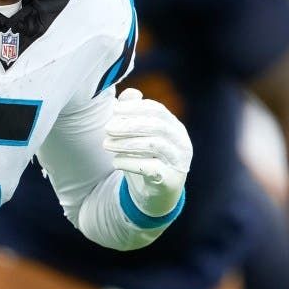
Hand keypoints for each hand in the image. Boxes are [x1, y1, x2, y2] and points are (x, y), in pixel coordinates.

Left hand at [103, 88, 191, 215]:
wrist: (156, 195)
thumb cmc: (146, 159)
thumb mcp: (140, 136)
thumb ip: (135, 114)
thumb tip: (130, 93)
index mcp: (175, 128)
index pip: (157, 110)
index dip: (135, 108)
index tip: (114, 109)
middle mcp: (182, 143)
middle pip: (157, 126)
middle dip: (129, 125)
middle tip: (107, 128)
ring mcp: (179, 162)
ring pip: (154, 145)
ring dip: (126, 143)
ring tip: (106, 144)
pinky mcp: (171, 180)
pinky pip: (150, 168)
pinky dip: (130, 162)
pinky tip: (115, 162)